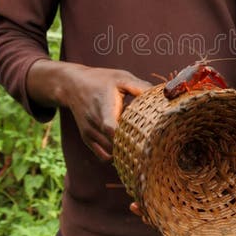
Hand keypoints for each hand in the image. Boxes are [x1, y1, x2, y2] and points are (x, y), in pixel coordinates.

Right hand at [27, 60, 149, 161]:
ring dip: (125, 153)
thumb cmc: (100, 80)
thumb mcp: (120, 78)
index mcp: (104, 107)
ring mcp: (89, 133)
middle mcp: (94, 123)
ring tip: (140, 147)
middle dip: (132, 148)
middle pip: (113, 145)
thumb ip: (140, 87)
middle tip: (151, 147)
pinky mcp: (87, 139)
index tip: (145, 138)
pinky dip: (115, 157)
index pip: (111, 128)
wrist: (72, 85)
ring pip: (109, 154)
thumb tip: (163, 93)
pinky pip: (103, 157)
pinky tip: (126, 148)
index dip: (127, 136)